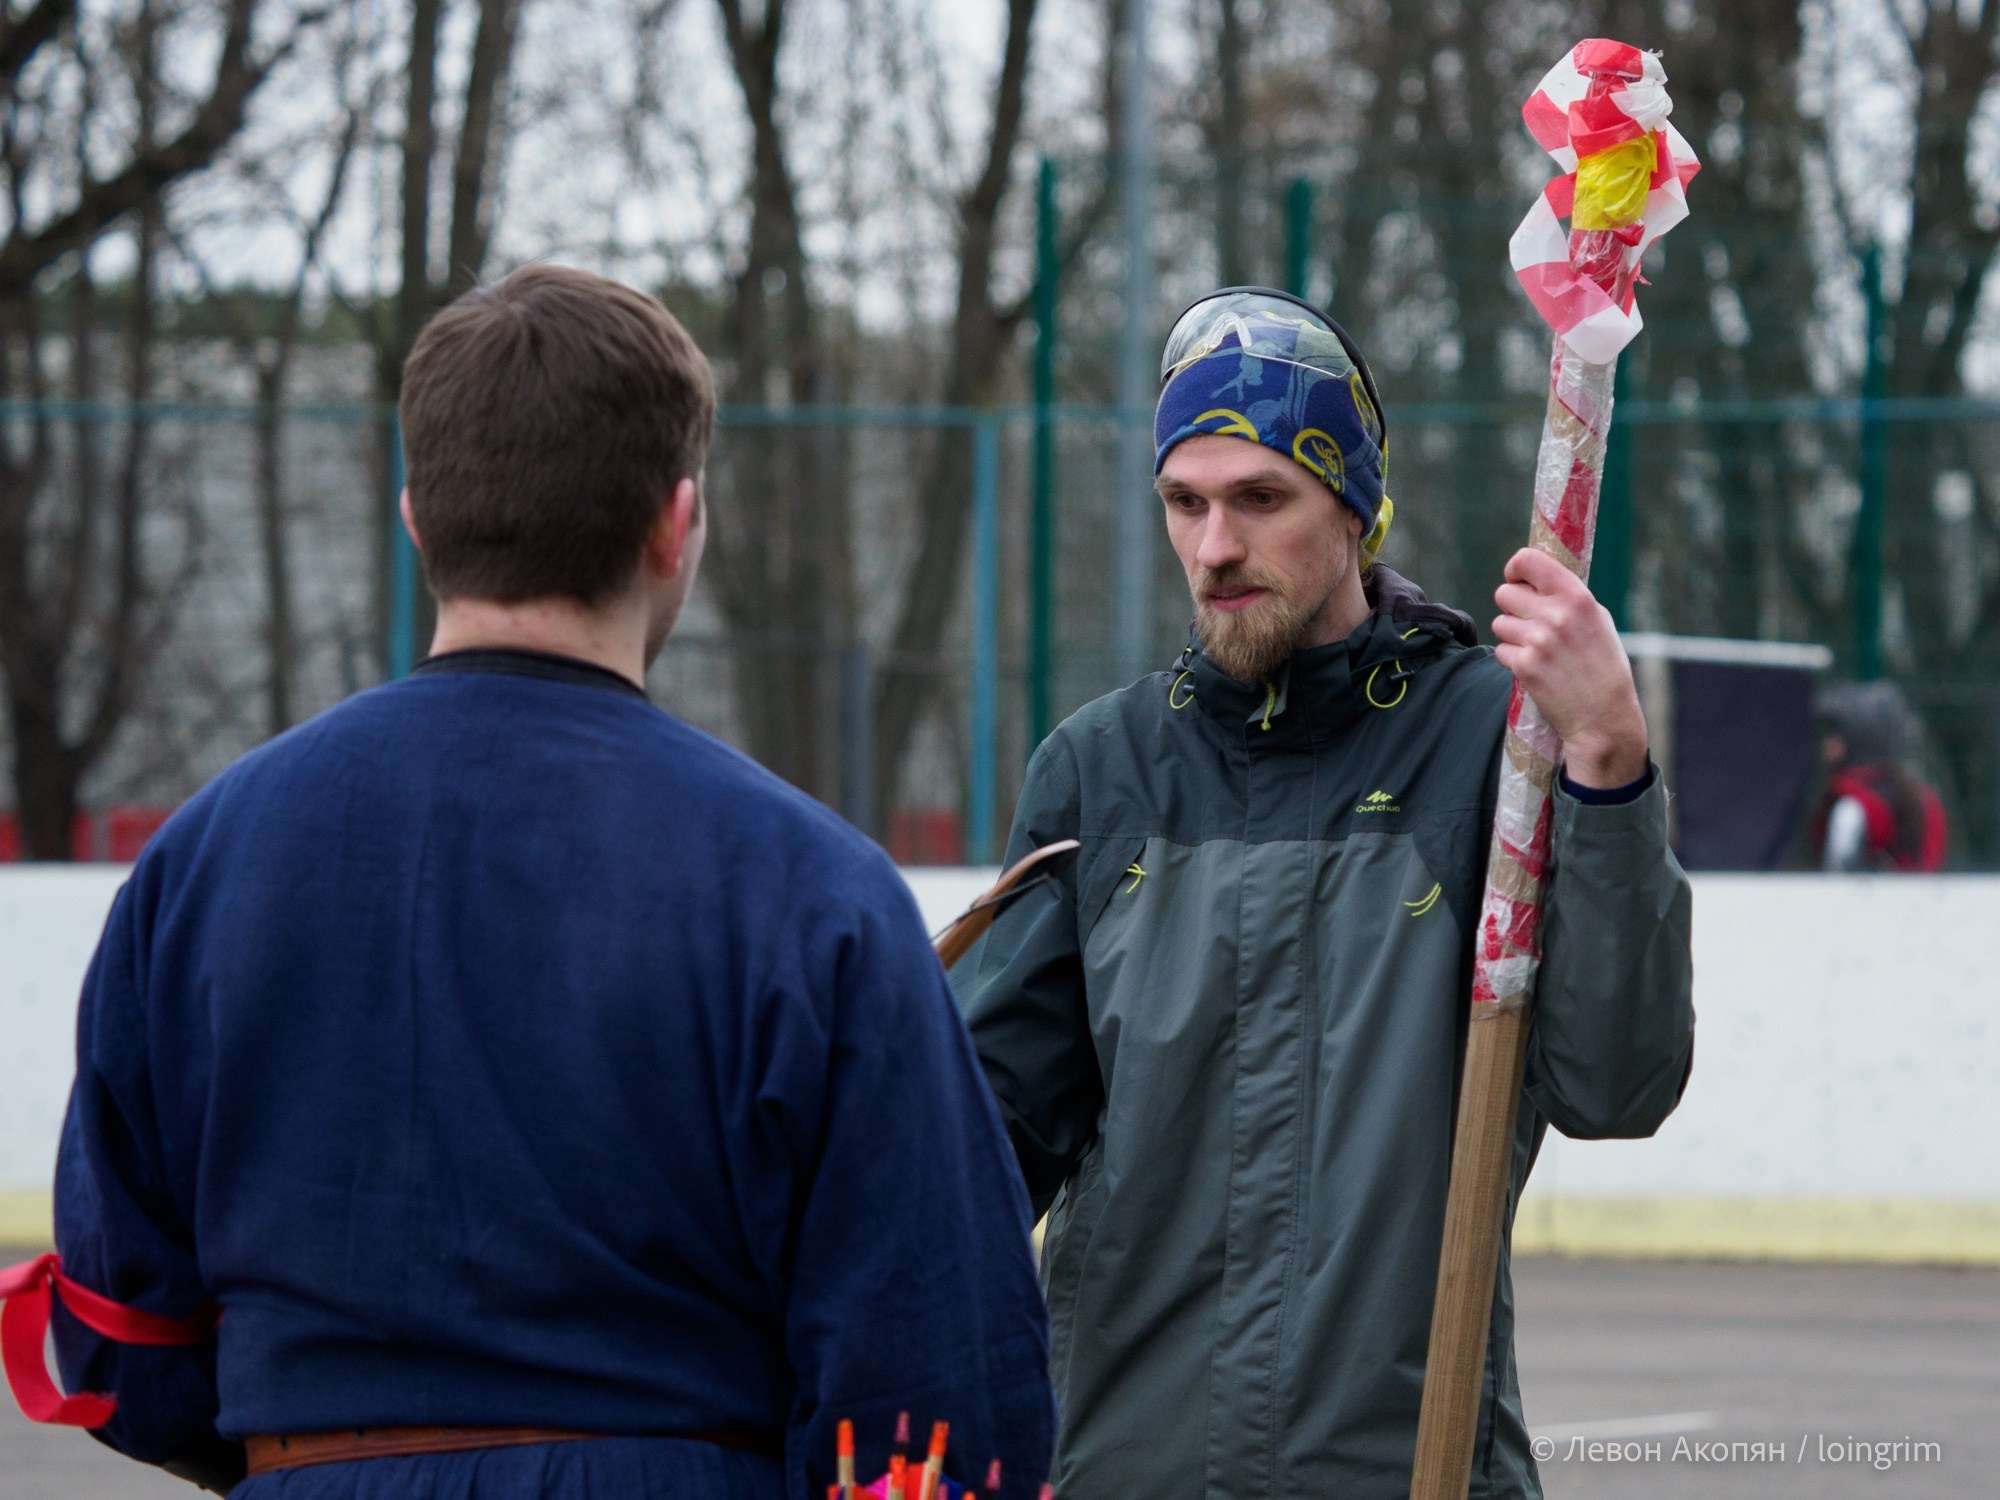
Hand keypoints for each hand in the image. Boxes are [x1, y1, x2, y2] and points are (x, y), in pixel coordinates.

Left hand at [1491, 548, 1648, 788]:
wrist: (1604, 715)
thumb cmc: (1603, 664)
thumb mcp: (1597, 619)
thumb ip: (1566, 597)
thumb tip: (1534, 579)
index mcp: (1576, 597)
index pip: (1528, 561)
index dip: (1515, 569)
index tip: (1517, 579)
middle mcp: (1556, 615)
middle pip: (1504, 593)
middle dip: (1512, 607)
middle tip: (1530, 623)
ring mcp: (1538, 641)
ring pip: (1499, 623)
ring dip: (1512, 635)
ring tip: (1538, 649)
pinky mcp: (1524, 666)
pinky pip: (1500, 650)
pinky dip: (1512, 658)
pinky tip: (1535, 667)